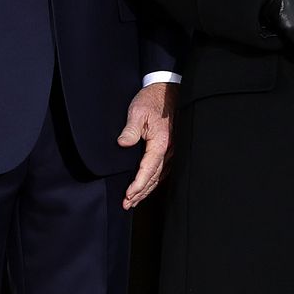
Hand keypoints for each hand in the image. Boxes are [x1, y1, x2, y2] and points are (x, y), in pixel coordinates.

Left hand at [118, 81, 176, 209]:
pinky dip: (154, 180)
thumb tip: (122, 143)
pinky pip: (163, 169)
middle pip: (155, 176)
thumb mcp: (137, 111)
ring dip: (147, 189)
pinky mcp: (170, 146)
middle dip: (141, 192)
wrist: (165, 90)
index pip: (149, 169)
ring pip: (160, 175)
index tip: (128, 195)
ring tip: (134, 200)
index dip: (138, 185)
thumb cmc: (151, 100)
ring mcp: (171, 148)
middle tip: (126, 204)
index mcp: (161, 141)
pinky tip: (148, 185)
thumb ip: (130, 129)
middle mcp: (169, 148)